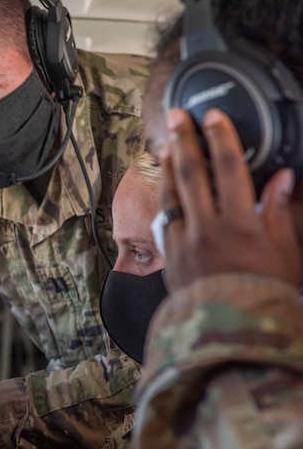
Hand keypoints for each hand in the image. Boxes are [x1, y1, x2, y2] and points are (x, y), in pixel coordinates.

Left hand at [158, 108, 302, 290]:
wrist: (233, 332)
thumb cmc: (266, 295)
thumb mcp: (287, 253)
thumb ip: (280, 212)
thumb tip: (281, 178)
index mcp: (240, 225)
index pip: (229, 170)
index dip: (221, 138)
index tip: (214, 117)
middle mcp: (206, 230)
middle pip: (191, 175)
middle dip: (184, 141)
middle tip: (176, 116)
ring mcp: (183, 244)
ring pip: (171, 195)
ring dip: (168, 167)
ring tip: (167, 144)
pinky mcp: (170, 258)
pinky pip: (162, 220)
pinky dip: (163, 199)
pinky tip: (164, 187)